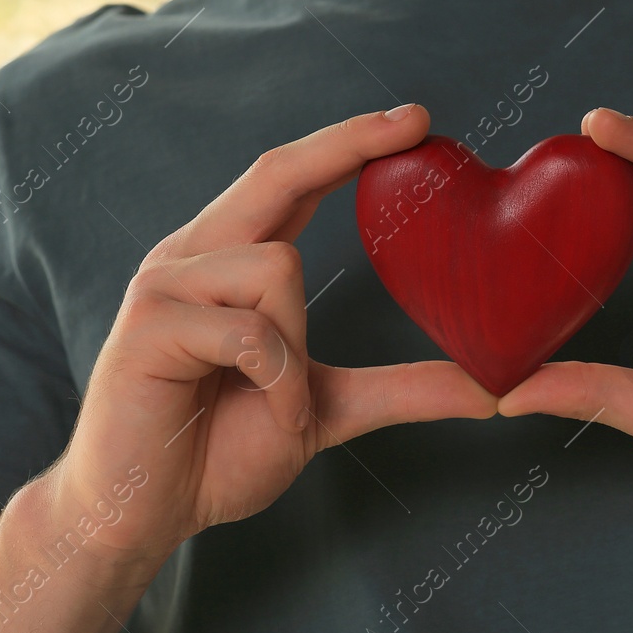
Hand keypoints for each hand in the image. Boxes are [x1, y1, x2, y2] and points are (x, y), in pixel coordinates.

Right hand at [48, 105, 496, 564]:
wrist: (141, 513)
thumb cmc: (218, 451)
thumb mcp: (326, 409)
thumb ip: (402, 388)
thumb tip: (491, 389)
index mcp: (227, 259)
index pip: (291, 180)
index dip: (349, 144)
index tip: (416, 120)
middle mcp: (193, 255)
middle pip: (275, 172)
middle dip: (348, 143)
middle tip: (417, 121)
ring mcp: (165, 285)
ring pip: (276, 266)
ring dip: (296, 352)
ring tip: (275, 404)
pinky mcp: (150, 326)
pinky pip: (251, 332)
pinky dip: (276, 383)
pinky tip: (260, 413)